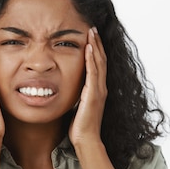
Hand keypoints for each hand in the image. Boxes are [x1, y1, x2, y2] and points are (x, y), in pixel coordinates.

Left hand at [69, 27, 106, 147]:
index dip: (96, 50)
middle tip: (93, 28)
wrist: (86, 140)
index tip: (91, 37)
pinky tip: (88, 48)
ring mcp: (99, 91)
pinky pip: (93, 73)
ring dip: (95, 46)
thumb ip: (77, 96)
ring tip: (91, 32)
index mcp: (98, 90)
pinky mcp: (93, 95)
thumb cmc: (80, 127)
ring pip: (99, 63)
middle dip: (97, 43)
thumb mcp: (78, 106)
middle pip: (101, 60)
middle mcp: (101, 88)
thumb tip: (68, 89)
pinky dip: (91, 59)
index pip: (98, 65)